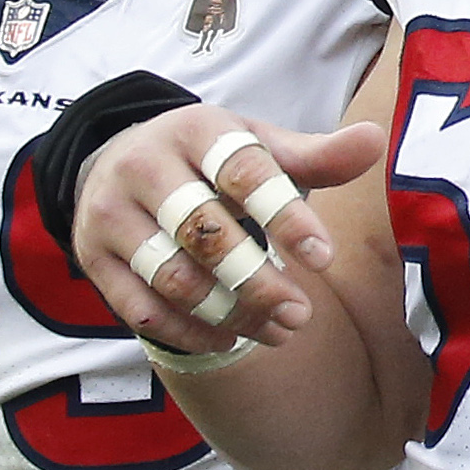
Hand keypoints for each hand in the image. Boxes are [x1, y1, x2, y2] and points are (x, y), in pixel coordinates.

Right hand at [72, 104, 386, 353]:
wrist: (115, 161)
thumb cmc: (207, 157)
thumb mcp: (257, 145)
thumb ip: (314, 155)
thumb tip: (376, 140)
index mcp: (195, 129)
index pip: (244, 174)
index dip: (287, 218)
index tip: (324, 258)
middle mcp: (144, 166)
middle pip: (205, 232)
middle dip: (257, 281)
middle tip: (302, 314)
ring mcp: (110, 213)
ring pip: (173, 277)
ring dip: (228, 314)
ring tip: (277, 332)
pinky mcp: (93, 258)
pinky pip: (141, 308)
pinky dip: (188, 332)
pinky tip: (228, 340)